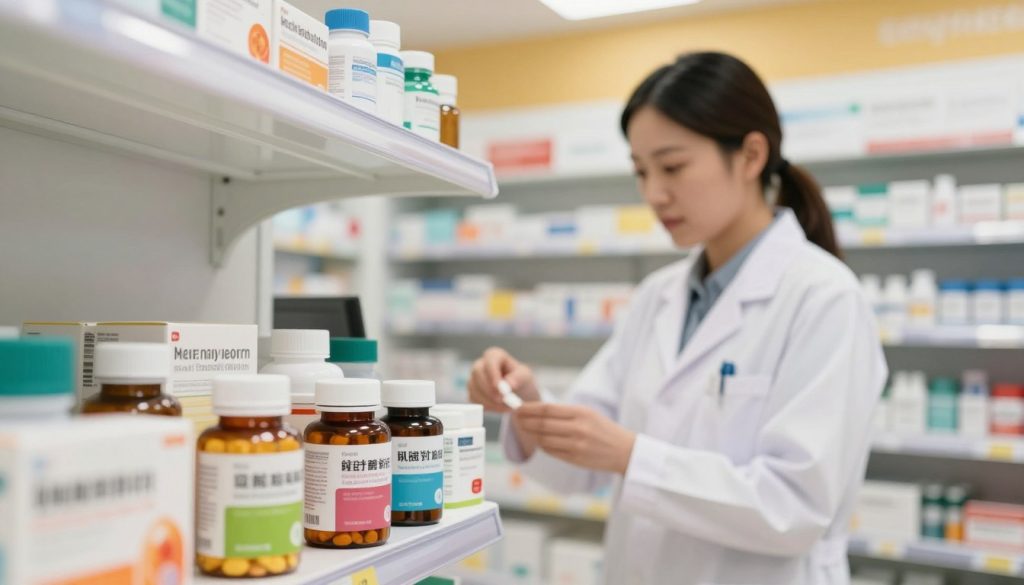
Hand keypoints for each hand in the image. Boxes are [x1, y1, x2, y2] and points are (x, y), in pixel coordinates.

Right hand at [468, 347, 540, 413]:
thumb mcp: (525, 377)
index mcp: (494, 355)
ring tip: (506, 407)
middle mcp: (481, 364)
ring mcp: (474, 378)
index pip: (490, 360)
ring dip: (489, 400)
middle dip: (489, 389)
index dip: (493, 374)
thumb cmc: (521, 380)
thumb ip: (517, 378)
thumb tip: (507, 384)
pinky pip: (473, 399)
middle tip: (502, 400)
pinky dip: (486, 406)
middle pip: (477, 373)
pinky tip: (498, 408)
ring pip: (474, 388)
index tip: (499, 388)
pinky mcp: (472, 392)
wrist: (518, 393)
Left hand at [513, 402, 636, 474]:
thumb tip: (537, 411)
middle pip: (542, 424)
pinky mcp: (575, 459)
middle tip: (516, 418)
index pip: (547, 409)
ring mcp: (576, 445)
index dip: (529, 409)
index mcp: (581, 413)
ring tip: (525, 429)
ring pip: (544, 439)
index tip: (518, 407)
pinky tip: (539, 441)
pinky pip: (551, 451)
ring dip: (531, 434)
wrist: (624, 450)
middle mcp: (578, 428)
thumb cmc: (603, 429)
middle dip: (525, 421)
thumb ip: (565, 413)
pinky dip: (542, 446)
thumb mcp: (588, 414)